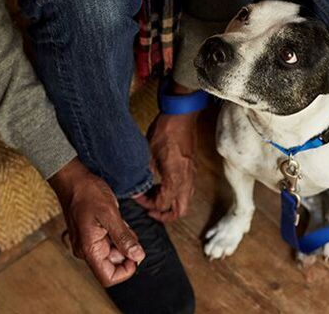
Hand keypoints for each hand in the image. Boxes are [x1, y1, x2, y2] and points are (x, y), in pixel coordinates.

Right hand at [49, 159, 144, 286]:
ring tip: (119, 220)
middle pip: (113, 264)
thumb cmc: (88, 193)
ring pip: (113, 252)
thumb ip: (123, 238)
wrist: (73, 179)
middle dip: (127, 249)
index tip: (137, 253)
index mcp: (89, 249)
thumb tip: (138, 257)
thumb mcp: (110, 214)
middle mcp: (86, 251)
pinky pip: (109, 241)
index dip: (126, 270)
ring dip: (123, 239)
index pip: (108, 277)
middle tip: (126, 226)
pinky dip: (118, 232)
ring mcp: (88, 243)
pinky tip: (115, 218)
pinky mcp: (91, 235)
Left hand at [137, 82, 197, 221]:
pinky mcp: (192, 167)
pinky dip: (174, 193)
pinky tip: (162, 183)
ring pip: (185, 200)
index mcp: (175, 178)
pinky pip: (186, 189)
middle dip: (164, 214)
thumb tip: (137, 187)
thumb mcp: (148, 154)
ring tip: (154, 195)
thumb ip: (144, 175)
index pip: (163, 204)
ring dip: (169, 203)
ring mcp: (191, 173)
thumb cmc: (166, 130)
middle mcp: (186, 179)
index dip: (148, 205)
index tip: (137, 196)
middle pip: (180, 210)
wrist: (182, 114)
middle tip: (150, 209)